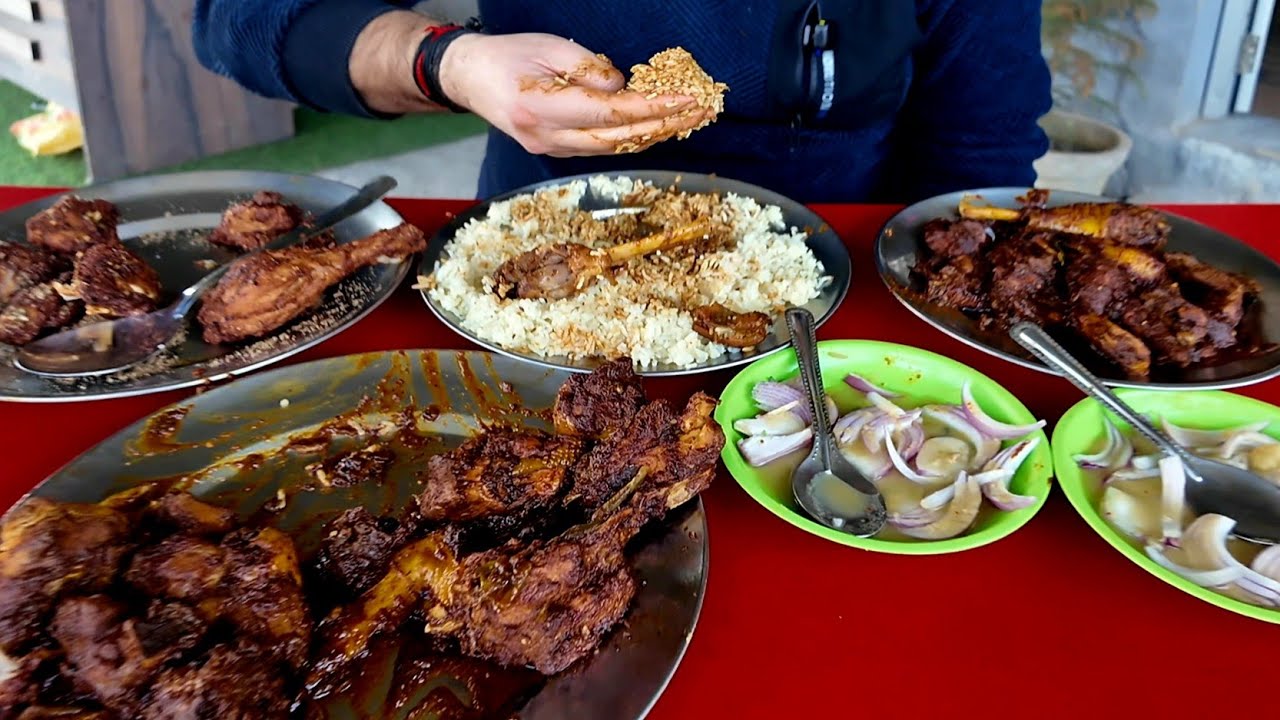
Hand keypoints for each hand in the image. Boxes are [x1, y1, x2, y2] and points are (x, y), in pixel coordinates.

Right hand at [439, 33, 709, 156]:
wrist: (468, 78)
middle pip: (619, 140)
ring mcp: (550, 150)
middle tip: (701, 113)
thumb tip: (625, 89)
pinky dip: (630, 139)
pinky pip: (600, 148)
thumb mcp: (550, 47)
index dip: (654, 109)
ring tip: (686, 122)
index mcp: (544, 110)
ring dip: (652, 136)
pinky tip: (654, 129)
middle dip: (664, 126)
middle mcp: (548, 139)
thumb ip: (590, 69)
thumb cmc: (507, 56)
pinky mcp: (554, 152)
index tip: (687, 100)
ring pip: (612, 149)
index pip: (613, 115)